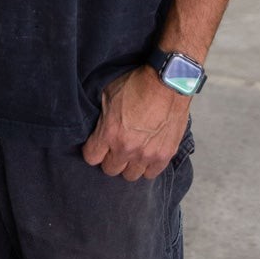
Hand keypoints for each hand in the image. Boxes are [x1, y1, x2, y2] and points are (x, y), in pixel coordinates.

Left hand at [80, 66, 188, 180]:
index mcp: (109, 133)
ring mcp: (147, 154)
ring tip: (131, 153)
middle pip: (110, 169)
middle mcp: (126, 148)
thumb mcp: (107, 94)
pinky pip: (151, 174)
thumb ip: (101, 117)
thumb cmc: (136, 85)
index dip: (92, 151)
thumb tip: (97, 127)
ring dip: (128, 165)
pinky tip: (146, 156)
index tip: (96, 145)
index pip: (91, 158)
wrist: (167, 83)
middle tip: (114, 148)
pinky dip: (147, 167)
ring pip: (130, 175)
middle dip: (109, 159)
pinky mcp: (164, 155)